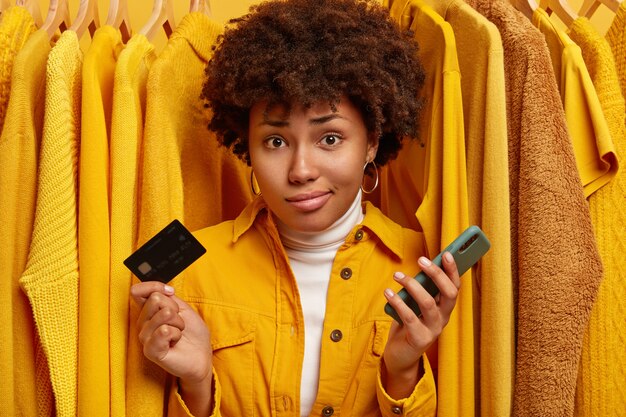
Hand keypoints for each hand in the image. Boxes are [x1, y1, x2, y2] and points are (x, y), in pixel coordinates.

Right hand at [130, 282, 211, 384]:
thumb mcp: (183, 308)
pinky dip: (176, 334)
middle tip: (178, 322)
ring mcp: (145, 337)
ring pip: (164, 314)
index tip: (170, 292)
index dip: (155, 286)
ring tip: (178, 333)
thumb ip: (168, 297)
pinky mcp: (150, 351)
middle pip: (155, 299)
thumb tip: (160, 290)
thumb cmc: (192, 333)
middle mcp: (143, 323)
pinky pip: (164, 331)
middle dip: (175, 308)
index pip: (137, 291)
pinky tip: (175, 342)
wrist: (201, 355)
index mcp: (148, 311)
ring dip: (179, 323)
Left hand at [382, 252, 459, 398]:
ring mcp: (433, 330)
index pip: (455, 287)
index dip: (453, 270)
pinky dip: (398, 302)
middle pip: (448, 293)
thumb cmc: (409, 324)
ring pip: (428, 303)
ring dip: (412, 286)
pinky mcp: (419, 339)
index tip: (446, 254)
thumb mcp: (417, 305)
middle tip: (421, 260)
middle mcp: (443, 318)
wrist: (401, 355)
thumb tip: (421, 266)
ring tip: (397, 275)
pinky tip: (388, 293)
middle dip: (436, 274)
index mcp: (445, 308)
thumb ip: (422, 290)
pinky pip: (409, 317)